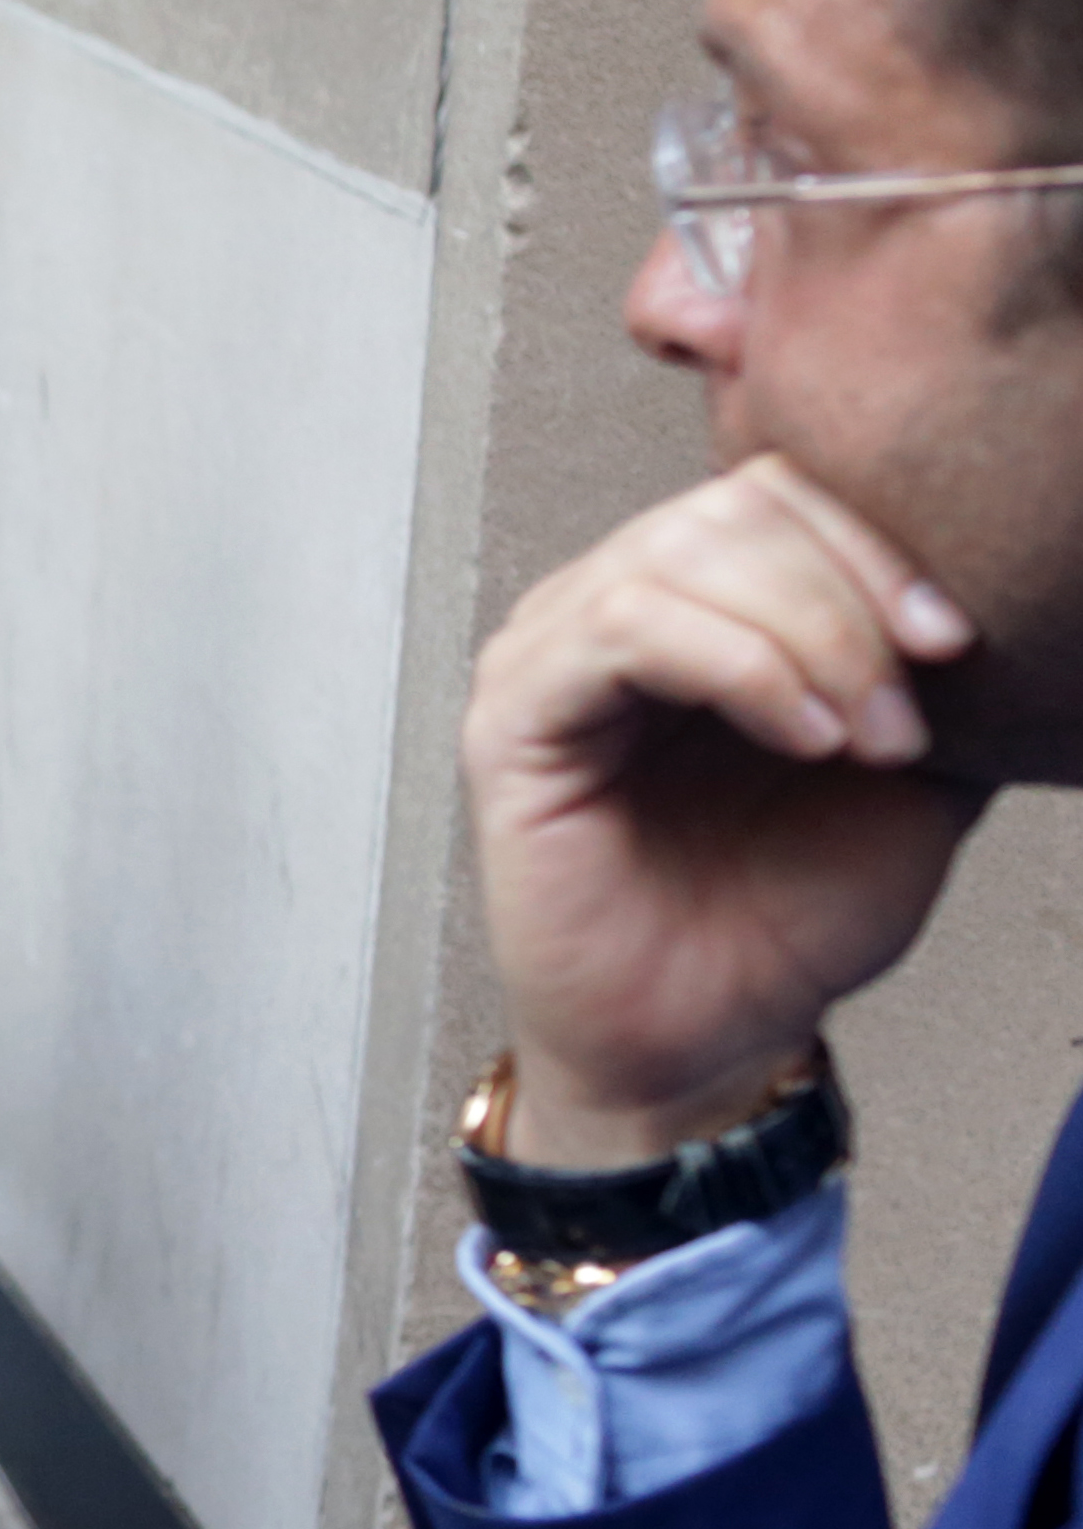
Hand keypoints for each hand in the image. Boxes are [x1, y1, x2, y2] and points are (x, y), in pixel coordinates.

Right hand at [464, 454, 990, 1160]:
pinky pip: (623, 629)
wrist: (712, 1038)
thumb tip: (1014, 582)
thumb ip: (933, 670)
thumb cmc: (784, 914)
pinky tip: (800, 737)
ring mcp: (551, 655)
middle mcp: (611, 608)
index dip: (878, 540)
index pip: (779, 490)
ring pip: (680, 554)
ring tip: (862, 740)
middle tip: (910, 711)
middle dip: (851, 598)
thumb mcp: (913, 768)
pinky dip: (736, 667)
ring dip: (808, 639)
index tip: (961, 637)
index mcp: (697, 603)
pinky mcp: (513, 718)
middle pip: (733, 507)